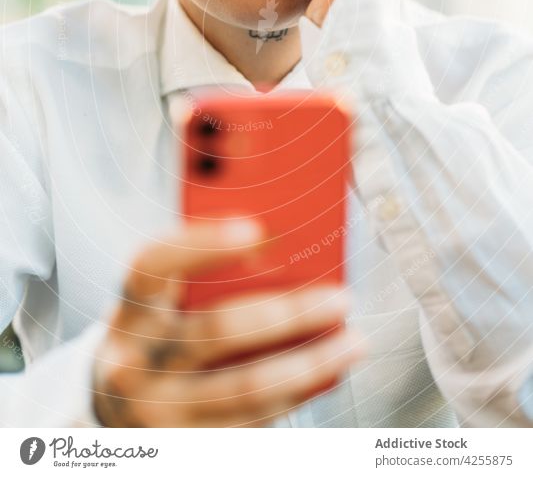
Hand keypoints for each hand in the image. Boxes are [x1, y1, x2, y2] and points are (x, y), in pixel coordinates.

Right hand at [92, 220, 362, 426]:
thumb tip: (279, 246)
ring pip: (245, 387)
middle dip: (288, 313)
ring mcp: (156, 412)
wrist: (117, 411)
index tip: (255, 229)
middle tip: (339, 298)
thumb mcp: (162, 305)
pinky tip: (325, 377)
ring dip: (308, 364)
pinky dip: (295, 398)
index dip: (201, 243)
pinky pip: (250, 424)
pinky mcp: (184, 447)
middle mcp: (133, 361)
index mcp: (131, 309)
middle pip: (216, 330)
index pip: (153, 264)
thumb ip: (202, 277)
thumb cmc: (158, 337)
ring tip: (351, 343)